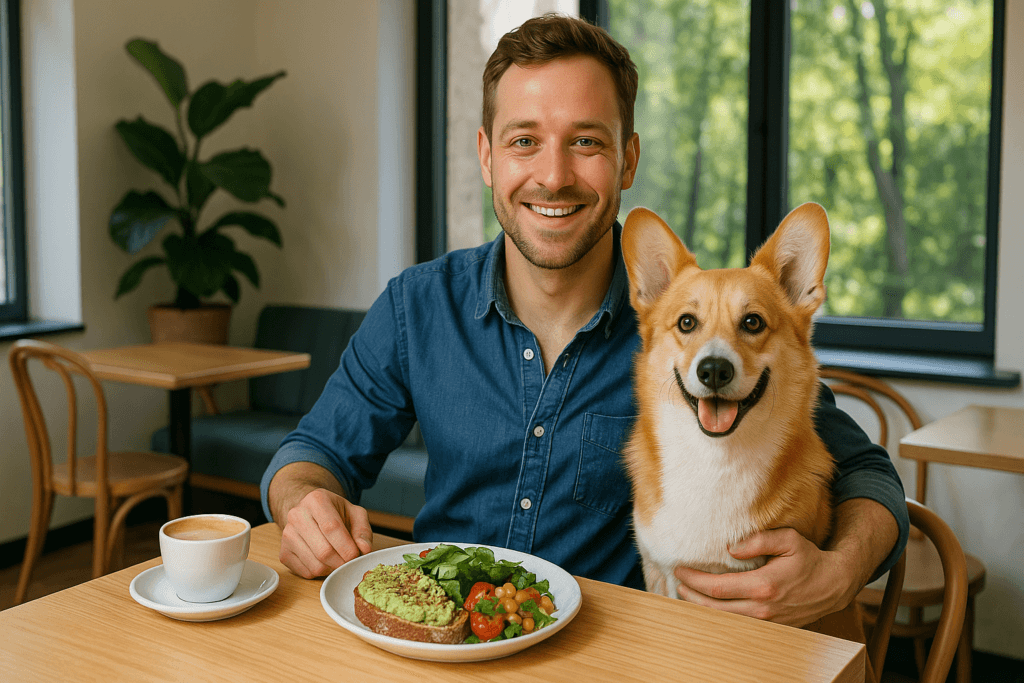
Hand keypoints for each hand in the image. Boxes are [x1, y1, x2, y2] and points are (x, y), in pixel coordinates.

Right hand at [278, 488, 373, 578]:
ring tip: (338, 560)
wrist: (311, 513)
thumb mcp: (355, 513)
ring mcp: (287, 535)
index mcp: (316, 500)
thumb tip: (364, 549)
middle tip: (350, 561)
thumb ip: (363, 530)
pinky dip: (320, 573)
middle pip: (323, 551)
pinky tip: (325, 562)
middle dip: (342, 562)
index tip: (356, 555)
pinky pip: (306, 573)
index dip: (347, 547)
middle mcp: (297, 515)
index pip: (332, 527)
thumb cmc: (336, 513)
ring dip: (332, 569)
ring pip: (315, 565)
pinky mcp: (283, 553)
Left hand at [673, 528, 853, 626]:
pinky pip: (738, 624)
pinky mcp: (771, 627)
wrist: (834, 585)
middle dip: (690, 596)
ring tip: (686, 594)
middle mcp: (763, 608)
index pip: (717, 588)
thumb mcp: (789, 540)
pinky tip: (708, 606)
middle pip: (714, 609)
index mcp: (764, 585)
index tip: (680, 569)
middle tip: (677, 583)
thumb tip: (731, 548)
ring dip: (702, 609)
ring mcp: (767, 622)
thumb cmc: (810, 558)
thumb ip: (759, 540)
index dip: (694, 580)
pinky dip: (719, 616)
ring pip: (724, 620)